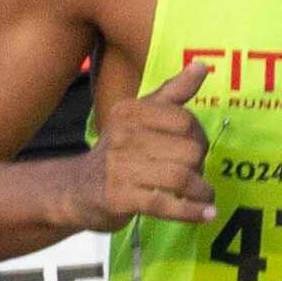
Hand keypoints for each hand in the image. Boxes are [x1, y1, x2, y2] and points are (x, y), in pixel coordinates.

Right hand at [89, 59, 218, 227]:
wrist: (75, 189)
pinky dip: (191, 211)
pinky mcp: (119, 198)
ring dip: (201, 191)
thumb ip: (173, 92)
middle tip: (196, 174)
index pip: (185, 121)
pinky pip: (165, 204)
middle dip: (200, 166)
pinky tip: (206, 214)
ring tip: (204, 195)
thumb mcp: (140, 115)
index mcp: (130, 111)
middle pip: (189, 151)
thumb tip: (202, 65)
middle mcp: (123, 136)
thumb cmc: (119, 150)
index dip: (199, 137)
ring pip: (181, 178)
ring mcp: (119, 168)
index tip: (195, 148)